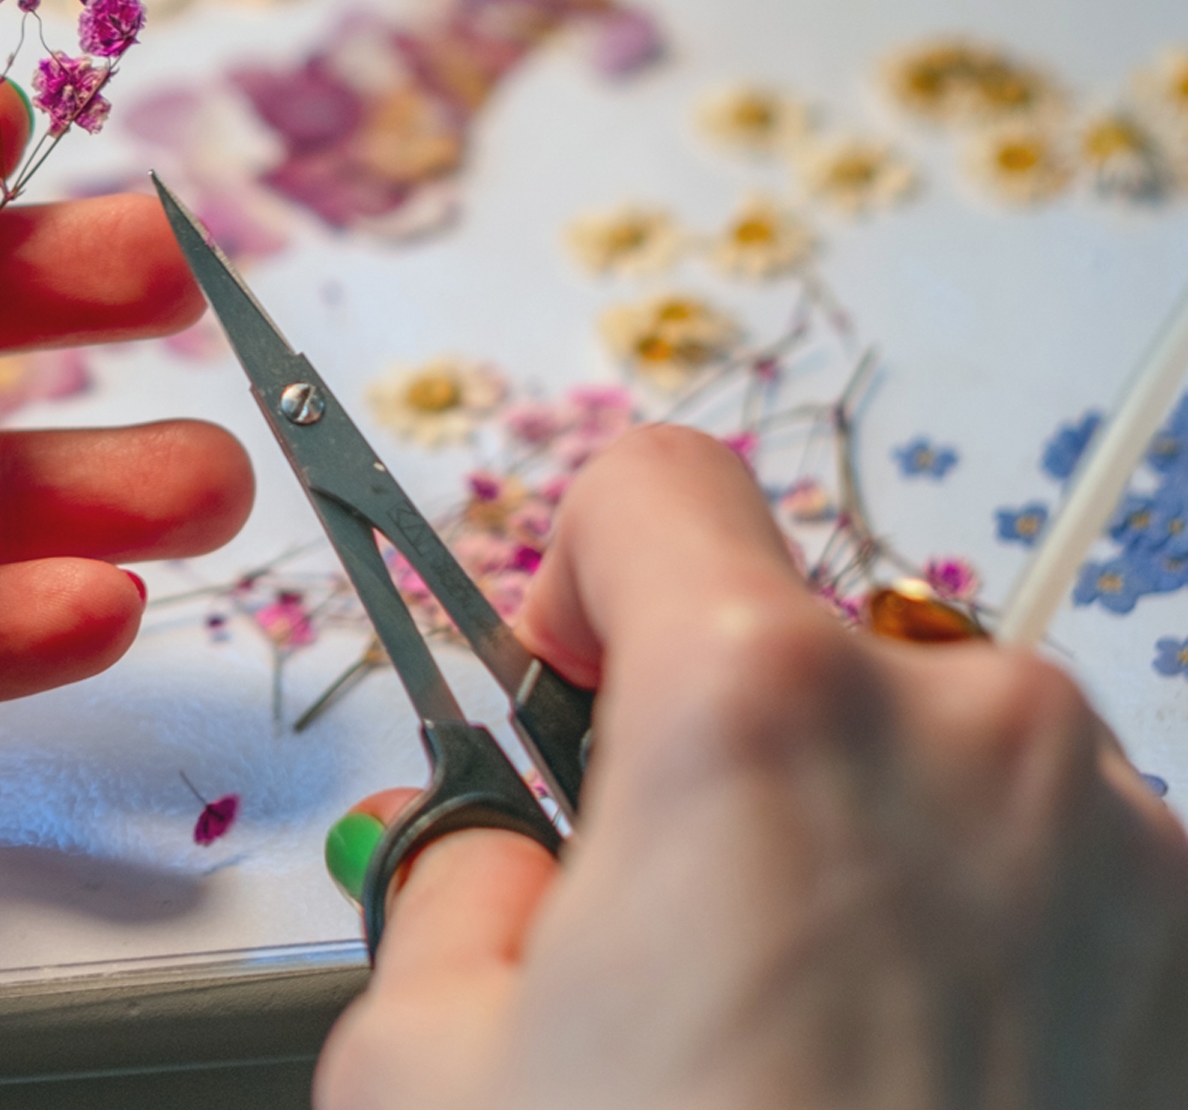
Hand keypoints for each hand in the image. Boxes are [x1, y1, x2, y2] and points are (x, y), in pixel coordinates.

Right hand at [317, 426, 1187, 1109]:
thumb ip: (466, 885)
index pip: (656, 483)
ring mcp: (1122, 857)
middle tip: (660, 922)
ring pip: (947, 756)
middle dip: (721, 742)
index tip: (561, 682)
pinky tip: (911, 1080)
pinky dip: (979, 931)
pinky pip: (1060, 875)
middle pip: (811, 635)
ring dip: (863, 836)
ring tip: (797, 1031)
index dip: (575, 570)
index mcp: (756, 707)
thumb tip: (516, 857)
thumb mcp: (418, 1056)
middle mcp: (974, 734)